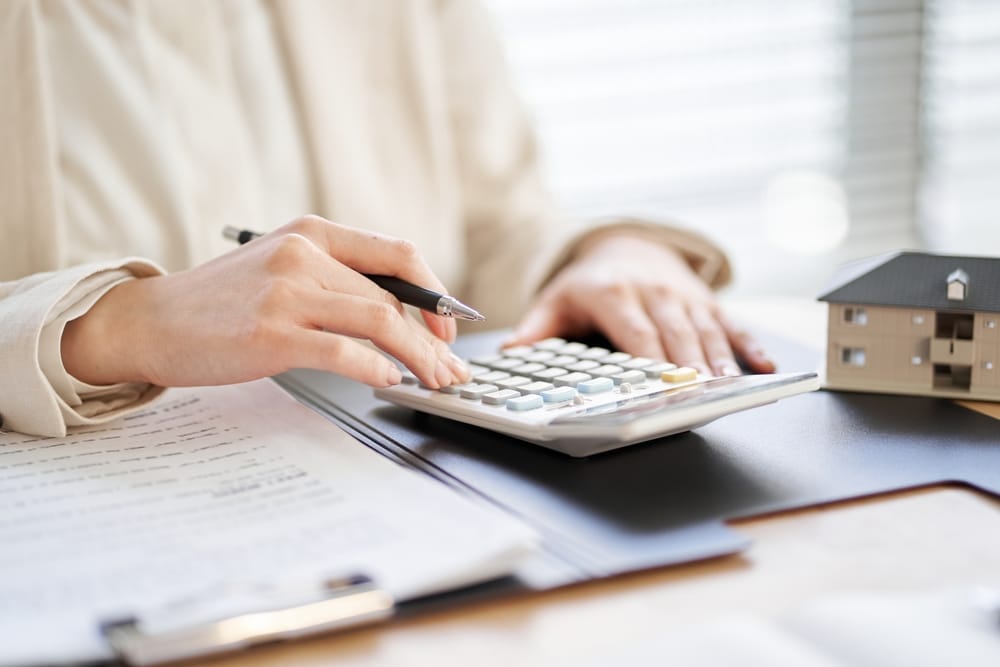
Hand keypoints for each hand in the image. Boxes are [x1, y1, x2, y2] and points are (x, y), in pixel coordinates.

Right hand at [61, 216, 469, 388]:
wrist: (151, 321)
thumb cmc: (222, 301)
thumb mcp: (281, 266)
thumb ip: (334, 277)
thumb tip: (398, 312)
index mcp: (312, 232)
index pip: (399, 254)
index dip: (435, 293)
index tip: (448, 328)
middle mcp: (303, 254)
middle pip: (393, 298)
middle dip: (432, 341)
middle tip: (449, 371)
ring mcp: (286, 293)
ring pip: (379, 322)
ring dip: (418, 358)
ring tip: (432, 382)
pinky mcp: (271, 334)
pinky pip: (344, 352)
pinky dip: (377, 369)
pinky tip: (389, 382)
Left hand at [507, 234, 774, 374]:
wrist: (627, 244)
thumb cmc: (591, 282)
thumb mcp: (558, 299)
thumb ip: (538, 327)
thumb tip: (513, 352)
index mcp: (614, 293)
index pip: (634, 331)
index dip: (649, 358)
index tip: (657, 383)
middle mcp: (653, 291)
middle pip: (674, 333)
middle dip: (689, 364)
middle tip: (700, 393)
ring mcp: (683, 295)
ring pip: (705, 329)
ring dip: (719, 358)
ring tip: (728, 385)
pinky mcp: (705, 300)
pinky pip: (730, 322)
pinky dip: (749, 344)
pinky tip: (764, 365)